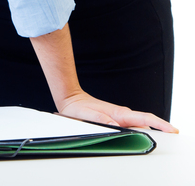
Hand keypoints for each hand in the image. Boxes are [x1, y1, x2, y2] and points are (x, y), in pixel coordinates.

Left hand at [56, 91, 177, 132]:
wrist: (72, 100)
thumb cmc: (79, 107)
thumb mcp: (88, 116)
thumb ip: (102, 121)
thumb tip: (115, 127)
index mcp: (120, 113)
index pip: (145, 118)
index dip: (160, 124)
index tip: (172, 130)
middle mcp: (123, 115)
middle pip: (145, 125)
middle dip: (156, 133)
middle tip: (162, 143)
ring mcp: (121, 117)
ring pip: (138, 127)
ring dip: (145, 135)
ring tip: (149, 144)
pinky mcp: (117, 120)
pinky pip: (131, 128)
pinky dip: (136, 134)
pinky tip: (135, 140)